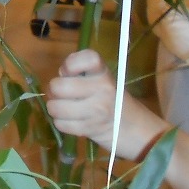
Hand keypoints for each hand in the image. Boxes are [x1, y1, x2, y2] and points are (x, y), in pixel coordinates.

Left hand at [46, 49, 166, 159]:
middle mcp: (102, 89)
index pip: (87, 58)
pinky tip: (72, 121)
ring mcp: (97, 110)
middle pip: (59, 86)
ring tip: (66, 108)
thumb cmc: (110, 99)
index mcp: (103, 73)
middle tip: (63, 94)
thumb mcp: (99, 79)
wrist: (134, 129)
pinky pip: (61, 124)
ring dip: (56, 109)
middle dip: (54, 91)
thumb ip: (78, 72)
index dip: (70, 64)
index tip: (69, 72)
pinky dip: (62, 123)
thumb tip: (60, 75)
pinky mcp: (91, 129)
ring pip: (56, 107)